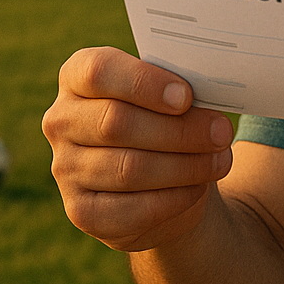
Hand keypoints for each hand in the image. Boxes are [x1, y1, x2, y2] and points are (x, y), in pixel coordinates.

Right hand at [43, 46, 234, 252]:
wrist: (159, 180)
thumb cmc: (165, 120)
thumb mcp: (169, 95)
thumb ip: (177, 89)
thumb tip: (208, 99)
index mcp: (77, 77)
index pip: (98, 72)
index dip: (144, 83)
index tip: (186, 97)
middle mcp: (61, 121)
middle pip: (117, 123)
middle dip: (179, 129)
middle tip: (221, 132)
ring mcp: (65, 169)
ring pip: (129, 168)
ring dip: (185, 165)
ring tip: (221, 160)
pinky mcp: (82, 212)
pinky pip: (132, 208)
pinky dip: (174, 198)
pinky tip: (199, 187)